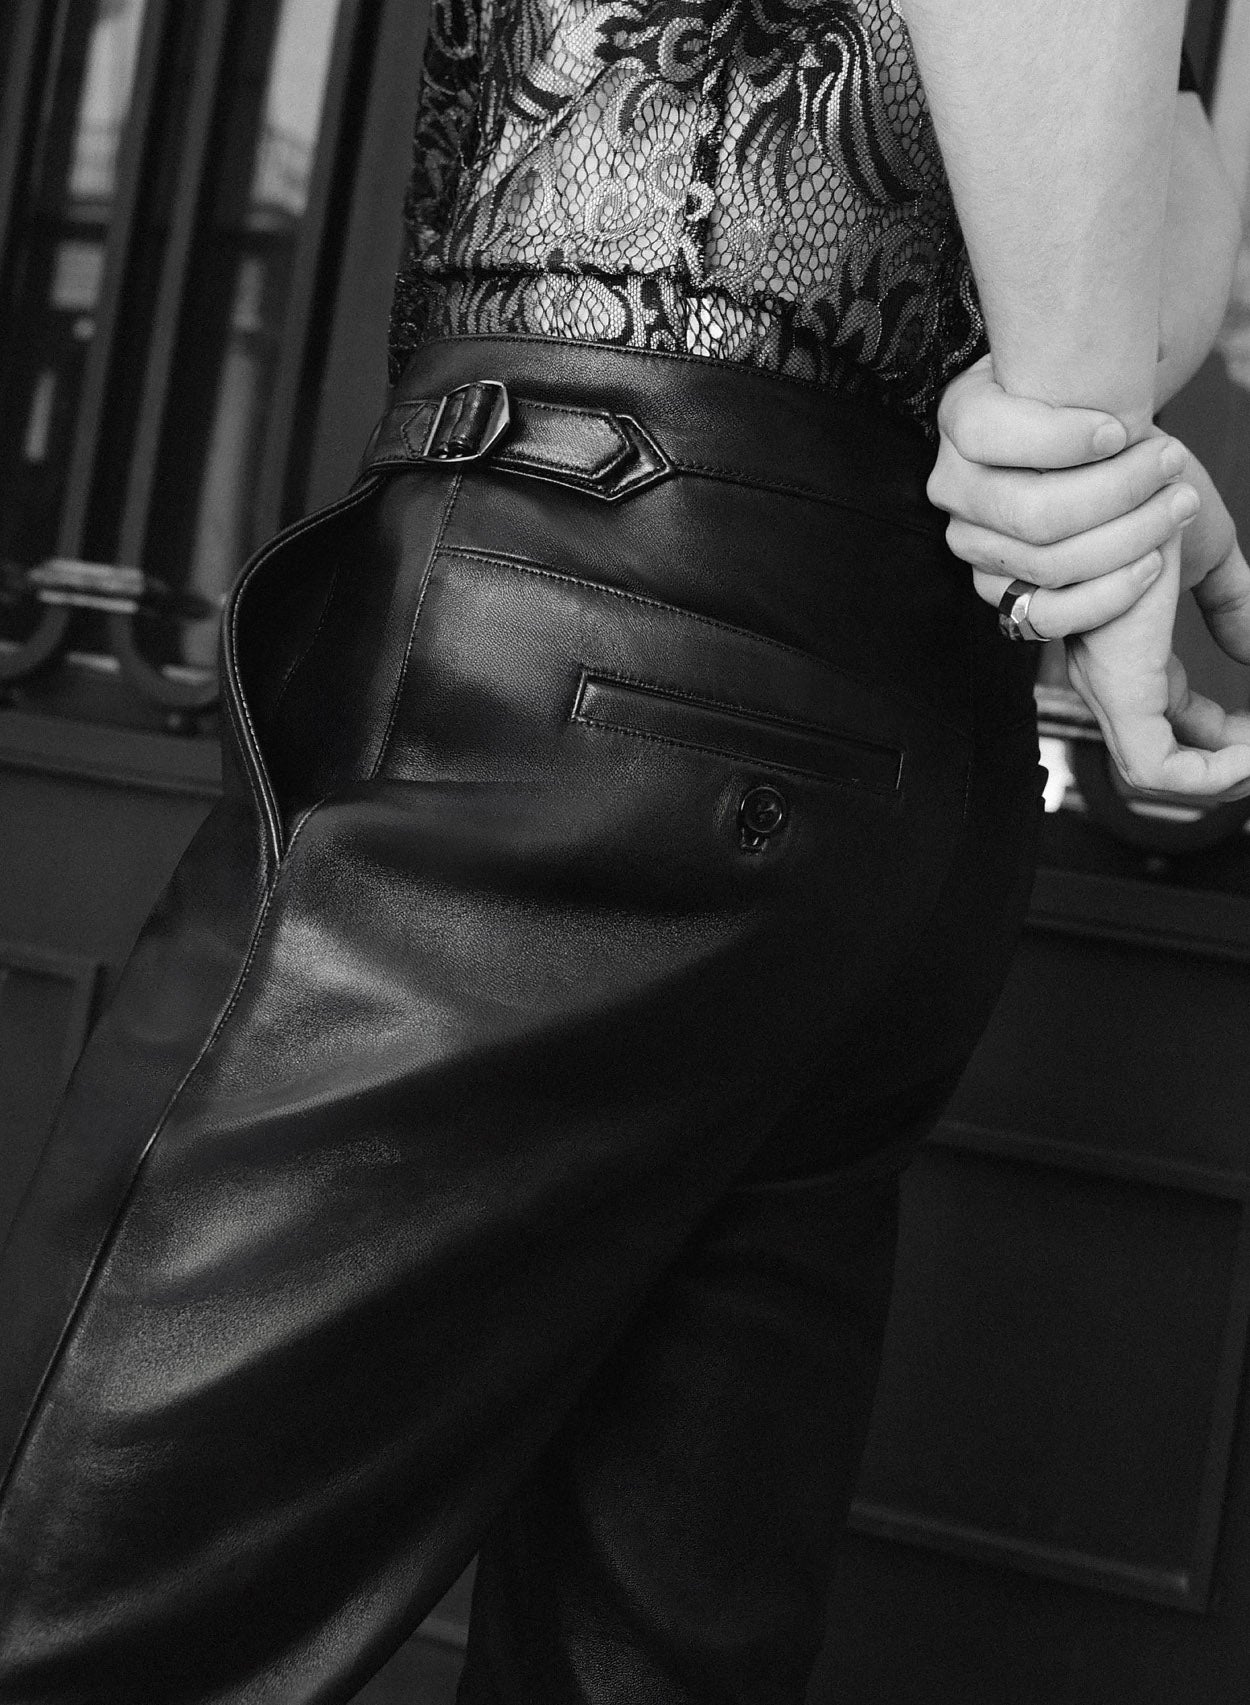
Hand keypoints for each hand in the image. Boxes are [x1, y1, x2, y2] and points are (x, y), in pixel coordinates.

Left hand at [932, 356, 1249, 798]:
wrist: (1101, 372)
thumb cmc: (1144, 462)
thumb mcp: (1189, 541)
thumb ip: (1220, 598)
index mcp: (1016, 585)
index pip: (1046, 624)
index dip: (1109, 596)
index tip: (1163, 560)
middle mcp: (973, 546)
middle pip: (1046, 570)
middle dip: (1129, 534)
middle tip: (1182, 501)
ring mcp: (956, 487)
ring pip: (1031, 515)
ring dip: (1111, 488)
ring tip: (1161, 459)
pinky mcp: (958, 423)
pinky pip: (1005, 443)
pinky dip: (1065, 438)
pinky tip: (1111, 429)